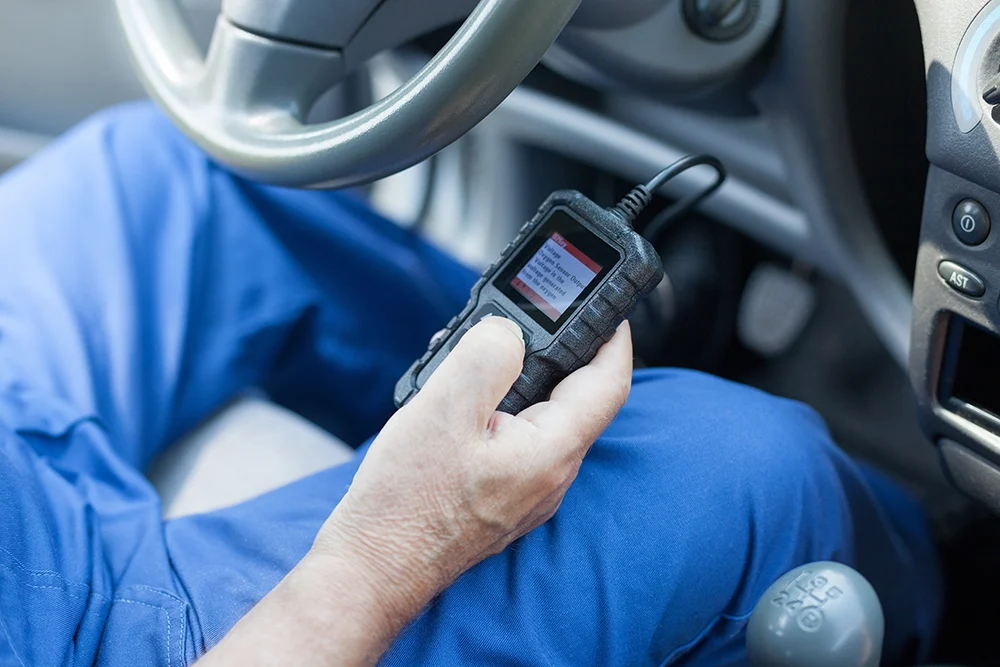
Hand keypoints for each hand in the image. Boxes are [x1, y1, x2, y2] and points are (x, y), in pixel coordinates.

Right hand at [313, 317, 633, 617]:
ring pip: (541, 416)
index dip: (612, 336)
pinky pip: (516, 439)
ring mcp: (527, 490)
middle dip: (553, 350)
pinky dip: (498, 408)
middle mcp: (550, 475)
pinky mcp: (502, 495)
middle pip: (575, 396)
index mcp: (552, 451)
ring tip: (475, 355)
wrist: (374, 568)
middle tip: (522, 320)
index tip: (602, 304)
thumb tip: (509, 331)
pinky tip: (460, 399)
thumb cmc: (406, 502)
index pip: (609, 382)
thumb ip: (488, 356)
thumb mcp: (445, 408)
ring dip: (517, 378)